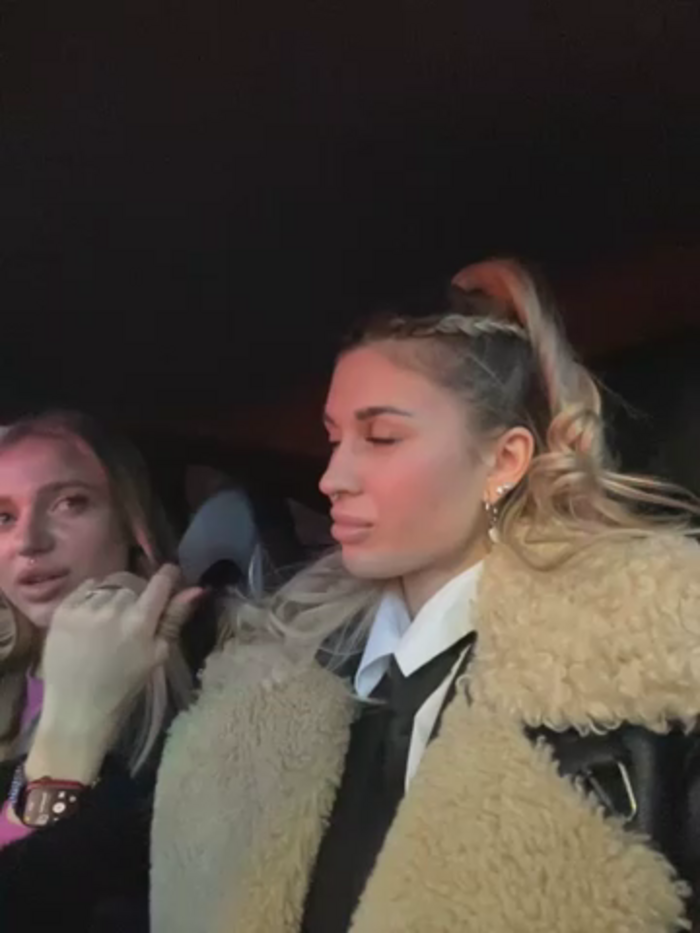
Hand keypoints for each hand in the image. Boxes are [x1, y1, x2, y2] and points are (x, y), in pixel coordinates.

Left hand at [39, 565, 200, 742]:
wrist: (77, 710)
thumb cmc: (123, 688)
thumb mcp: (157, 655)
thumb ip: (174, 619)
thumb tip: (197, 589)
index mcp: (140, 622)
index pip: (161, 581)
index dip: (169, 576)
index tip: (170, 579)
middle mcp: (113, 608)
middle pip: (134, 582)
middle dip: (139, 593)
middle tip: (136, 614)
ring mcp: (85, 608)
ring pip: (110, 584)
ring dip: (115, 595)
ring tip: (111, 618)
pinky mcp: (62, 611)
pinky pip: (85, 587)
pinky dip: (93, 595)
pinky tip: (93, 616)